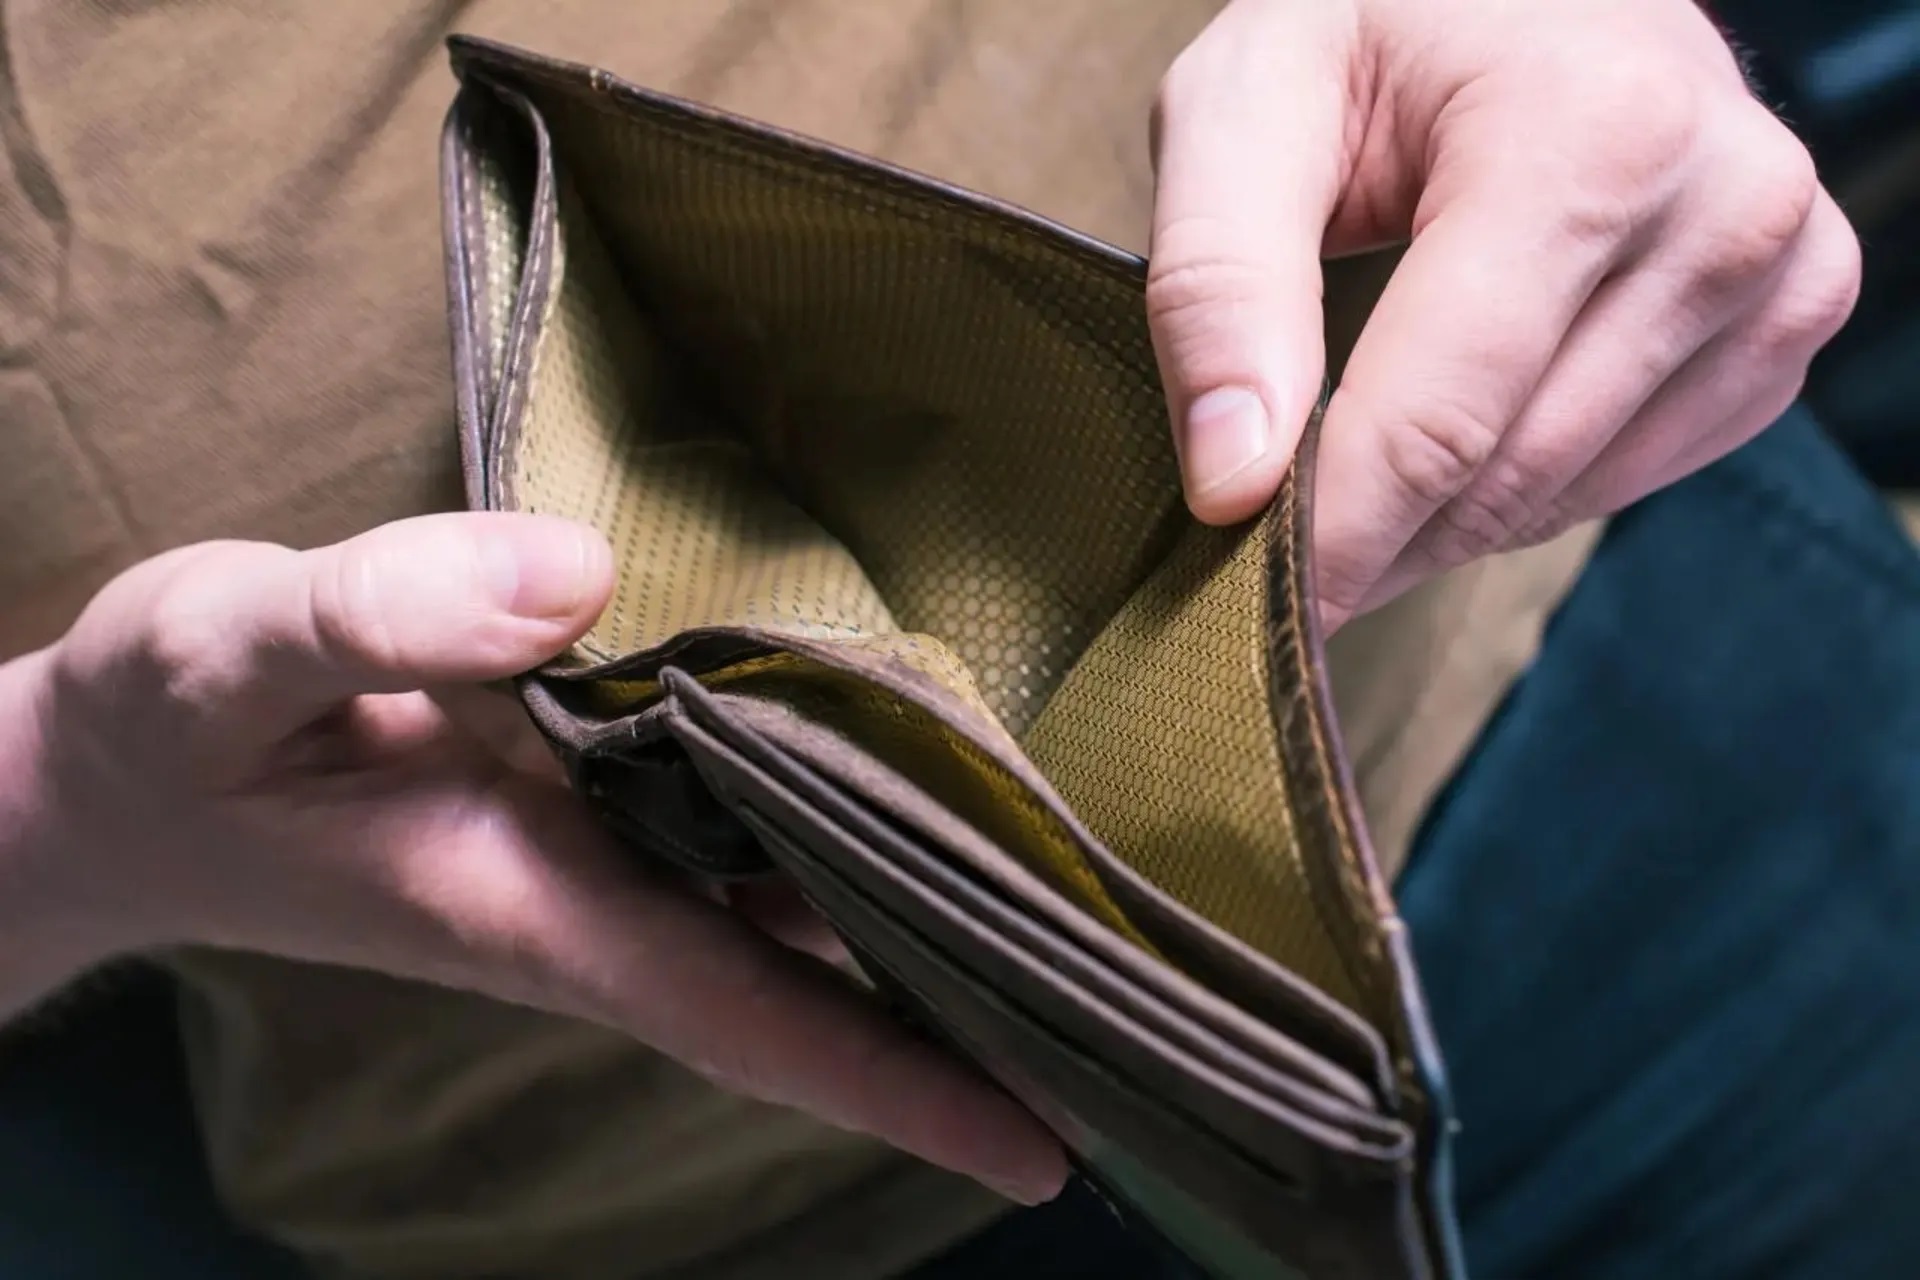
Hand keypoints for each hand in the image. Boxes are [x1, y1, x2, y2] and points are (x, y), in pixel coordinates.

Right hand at [6, 513, 1063, 1204]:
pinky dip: (852, 820)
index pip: (753, 1015)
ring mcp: (608, 849)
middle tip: (1151, 1016)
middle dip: (968, 1008)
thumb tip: (574, 580)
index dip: (899, 1084)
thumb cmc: (167, 736)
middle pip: (820, 973)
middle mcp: (601, 895)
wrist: (128, 773)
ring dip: (937, 914)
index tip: (1048, 1144)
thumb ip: (379, 614)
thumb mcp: (225, 657)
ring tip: (1101, 903)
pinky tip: (937, 779)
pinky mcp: (598, 790)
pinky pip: (758, 823)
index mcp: (534, 905)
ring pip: (806, 900)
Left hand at [1148, 0, 1860, 626]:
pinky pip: (1627, 477)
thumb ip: (1217, 284)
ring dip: (1436, 518)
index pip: (1443, 420)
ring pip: (1563, 494)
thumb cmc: (1375, 23)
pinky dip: (1519, 486)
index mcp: (1595, 133)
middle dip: (1372, 534)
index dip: (1335, 540)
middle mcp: (1725, 204)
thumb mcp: (1245, 106)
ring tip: (1350, 465)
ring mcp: (1781, 270)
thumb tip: (1234, 483)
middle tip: (1268, 549)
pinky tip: (1461, 426)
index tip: (1256, 618)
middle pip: (1504, 474)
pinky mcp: (1788, 321)